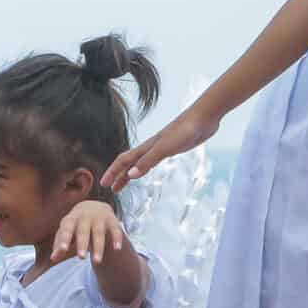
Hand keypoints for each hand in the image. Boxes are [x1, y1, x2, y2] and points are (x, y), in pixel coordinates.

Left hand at [51, 199, 128, 264]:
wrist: (94, 206)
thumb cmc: (76, 224)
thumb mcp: (67, 231)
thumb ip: (60, 244)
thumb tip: (53, 258)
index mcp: (71, 219)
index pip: (67, 228)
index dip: (65, 238)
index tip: (63, 249)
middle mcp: (85, 217)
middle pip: (83, 231)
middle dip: (82, 244)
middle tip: (81, 258)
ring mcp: (99, 217)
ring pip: (99, 233)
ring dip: (98, 247)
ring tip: (96, 262)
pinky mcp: (112, 220)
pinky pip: (115, 230)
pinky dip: (116, 238)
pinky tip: (117, 249)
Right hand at [102, 108, 219, 190]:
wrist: (203, 118)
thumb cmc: (185, 130)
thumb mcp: (165, 148)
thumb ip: (148, 161)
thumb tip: (130, 175)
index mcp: (146, 147)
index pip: (123, 161)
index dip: (112, 172)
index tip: (104, 184)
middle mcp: (150, 147)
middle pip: (129, 163)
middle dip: (118, 176)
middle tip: (111, 189)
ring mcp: (161, 147)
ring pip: (140, 163)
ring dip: (130, 173)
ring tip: (124, 184)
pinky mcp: (172, 148)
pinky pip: (152, 161)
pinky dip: (145, 168)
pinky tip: (146, 170)